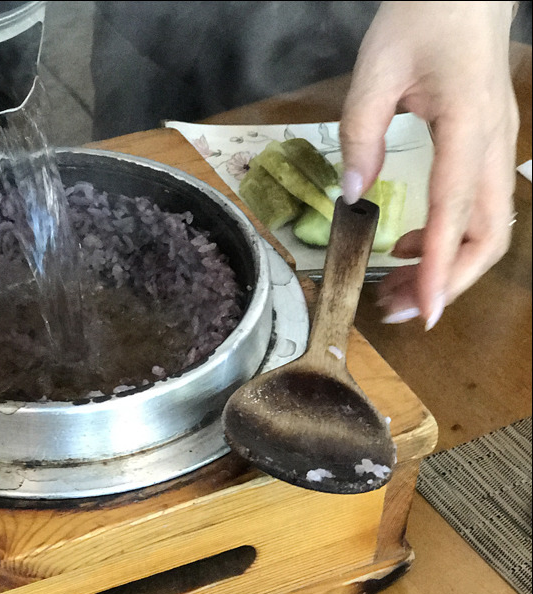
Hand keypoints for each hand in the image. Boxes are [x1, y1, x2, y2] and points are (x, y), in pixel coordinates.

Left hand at [340, 1, 519, 328]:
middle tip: (397, 309)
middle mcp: (493, 145)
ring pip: (488, 230)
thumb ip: (361, 134)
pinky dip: (446, 241)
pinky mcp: (490, 150)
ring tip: (395, 288)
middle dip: (447, 283)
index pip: (454, 213)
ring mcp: (497, 148)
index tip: (422, 310)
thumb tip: (351, 197)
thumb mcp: (376, 69)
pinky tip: (407, 246)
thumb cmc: (424, 16)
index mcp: (468, 126)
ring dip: (446, 268)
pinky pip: (478, 211)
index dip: (439, 269)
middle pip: (487, 236)